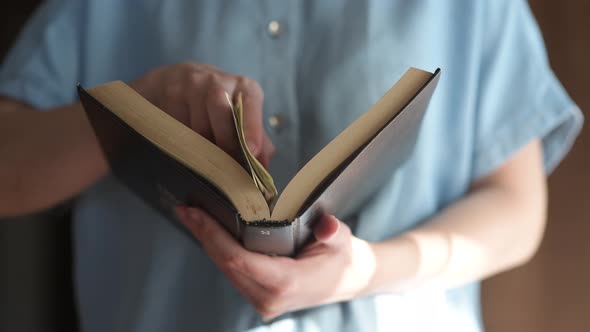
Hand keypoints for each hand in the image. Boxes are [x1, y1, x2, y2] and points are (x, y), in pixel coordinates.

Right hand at [130, 62, 273, 165]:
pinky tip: (184, 146)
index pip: (251, 102)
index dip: (252, 127)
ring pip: (196, 124)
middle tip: (226, 166)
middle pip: (220, 111)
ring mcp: (191, 84)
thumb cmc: (217, 105)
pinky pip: (176, 126)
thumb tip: (264, 165)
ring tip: (205, 160)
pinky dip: (182, 142)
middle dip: (224, 141)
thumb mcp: (239, 115)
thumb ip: (256, 138)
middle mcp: (218, 81)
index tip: (252, 150)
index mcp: (244, 87)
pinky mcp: (169, 93)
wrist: (175, 80)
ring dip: (202, 147)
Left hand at [176, 206, 377, 319]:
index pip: (238, 259)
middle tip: (185, 210)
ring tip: (194, 217)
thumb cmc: (344, 258)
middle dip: (204, 235)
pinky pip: (235, 273)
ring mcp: (263, 301)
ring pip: (227, 270)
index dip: (213, 236)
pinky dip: (221, 252)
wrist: (350, 280)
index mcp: (285, 283)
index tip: (194, 214)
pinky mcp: (261, 298)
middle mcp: (268, 298)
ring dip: (209, 243)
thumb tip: (328, 226)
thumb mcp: (343, 240)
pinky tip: (212, 234)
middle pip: (225, 264)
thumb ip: (333, 232)